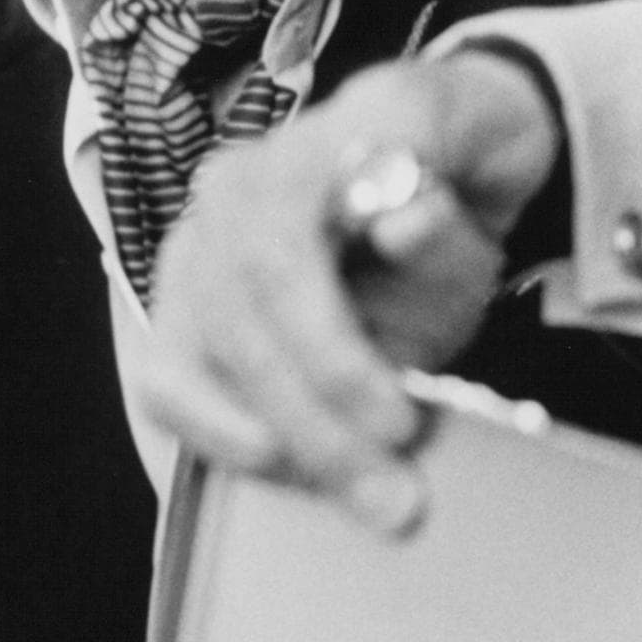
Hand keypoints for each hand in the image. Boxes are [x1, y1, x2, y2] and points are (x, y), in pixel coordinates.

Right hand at [140, 51, 561, 528]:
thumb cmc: (451, 199)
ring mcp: (195, 239)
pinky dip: (214, 434)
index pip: (281, 258)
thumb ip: (444, 228)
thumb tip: (401, 223)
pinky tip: (278, 465)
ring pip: (195, 359)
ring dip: (276, 443)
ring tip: (358, 493)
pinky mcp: (177, 296)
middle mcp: (231, 185)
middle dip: (314, 426)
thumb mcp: (476, 212)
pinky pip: (165, 380)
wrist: (432, 168)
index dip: (330, 355)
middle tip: (391, 495)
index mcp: (311, 146)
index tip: (400, 423)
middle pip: (237, 321)